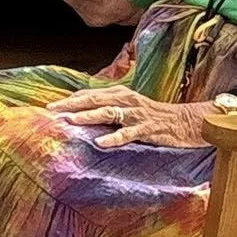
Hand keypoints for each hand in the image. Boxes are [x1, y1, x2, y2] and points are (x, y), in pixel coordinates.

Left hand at [47, 87, 210, 149]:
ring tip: (71, 121)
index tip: (52, 105)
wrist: (185, 122)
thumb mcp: (130, 107)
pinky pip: (127, 133)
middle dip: (72, 105)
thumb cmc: (154, 116)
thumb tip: (84, 113)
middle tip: (52, 110)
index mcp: (121, 93)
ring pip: (108, 113)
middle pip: (95, 100)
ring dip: (88, 116)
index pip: (90, 94)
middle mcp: (127, 100)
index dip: (70, 99)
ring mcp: (136, 114)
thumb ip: (110, 108)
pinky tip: (100, 142)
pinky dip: (113, 138)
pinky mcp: (146, 129)